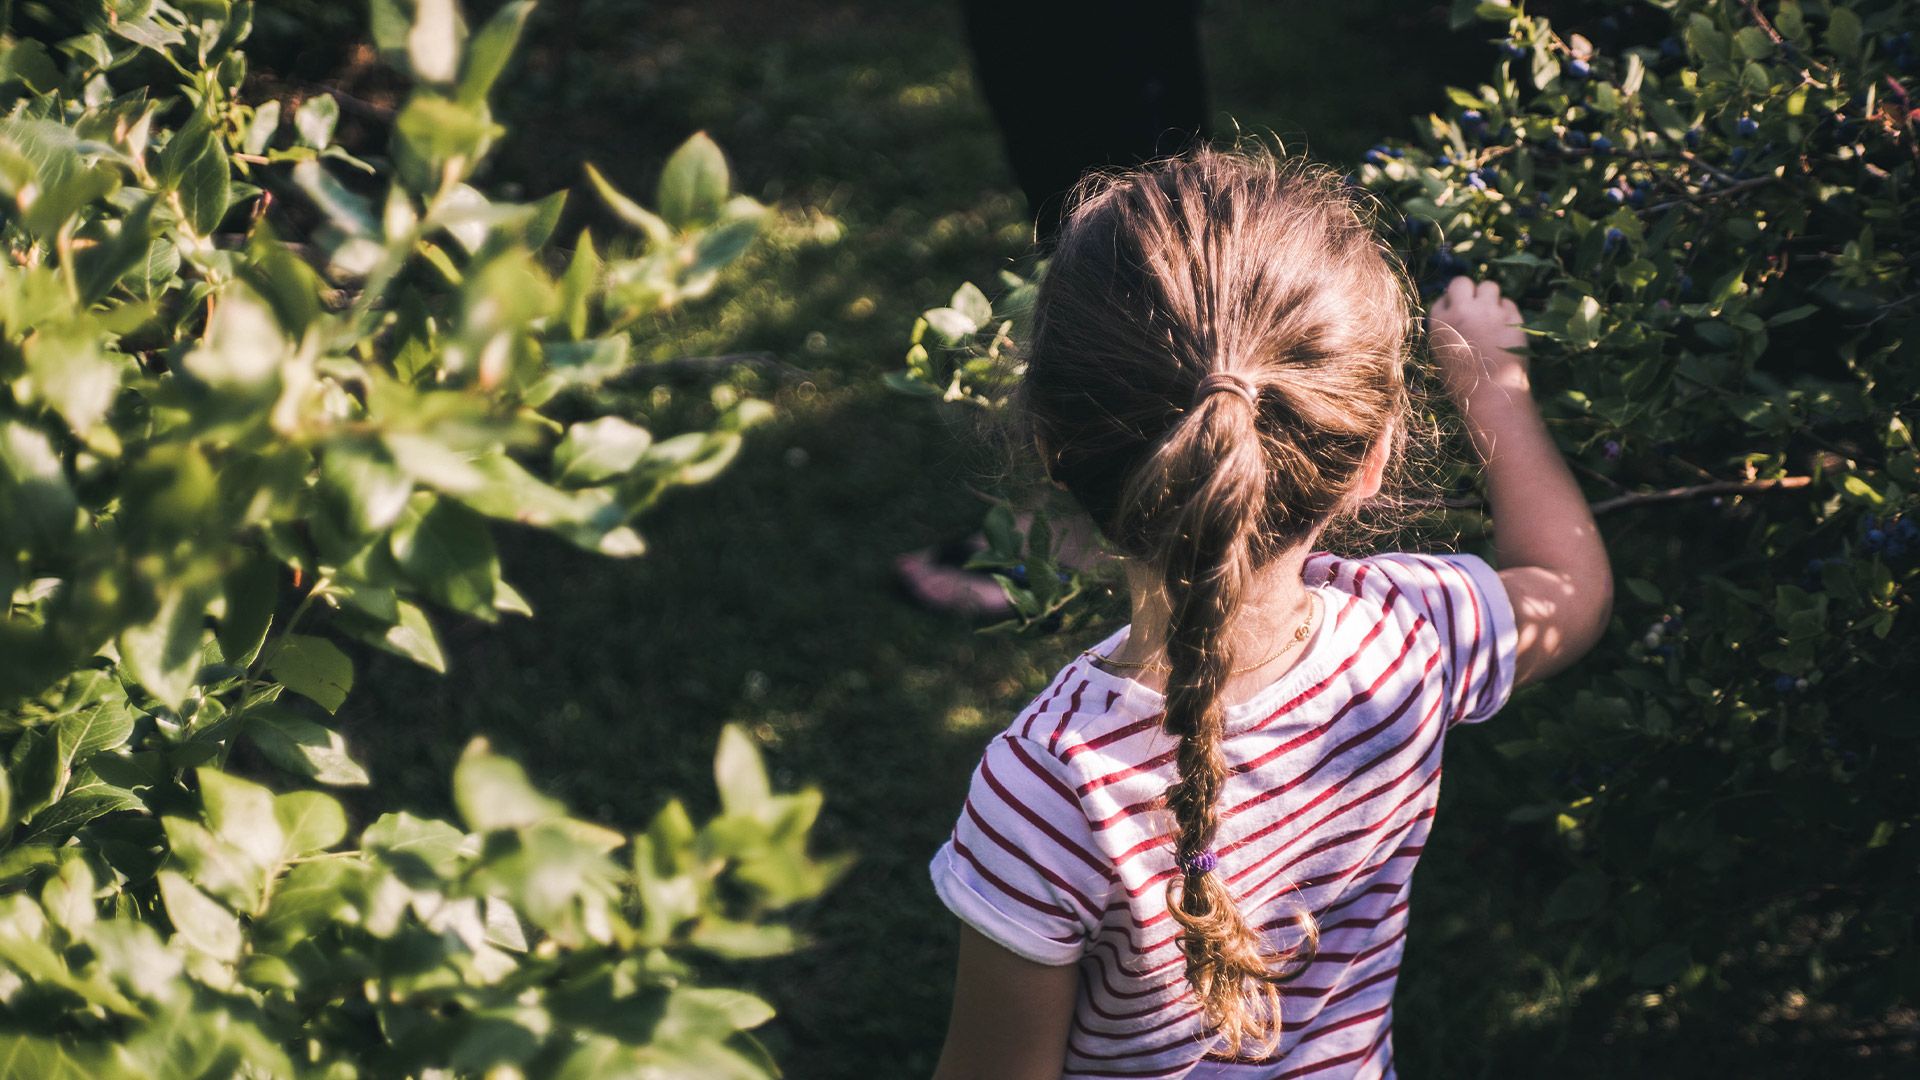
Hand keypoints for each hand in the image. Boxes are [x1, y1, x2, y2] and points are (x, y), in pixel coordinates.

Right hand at [1427, 277, 1526, 399]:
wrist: (1492, 396)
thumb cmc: (1464, 384)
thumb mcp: (1443, 355)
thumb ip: (1448, 331)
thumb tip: (1456, 316)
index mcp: (1440, 323)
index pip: (1442, 299)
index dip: (1451, 306)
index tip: (1459, 317)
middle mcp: (1462, 311)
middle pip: (1462, 282)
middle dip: (1468, 291)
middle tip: (1475, 307)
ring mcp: (1488, 312)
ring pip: (1490, 286)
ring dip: (1490, 297)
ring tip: (1493, 315)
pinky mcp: (1511, 317)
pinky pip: (1509, 303)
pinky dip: (1507, 312)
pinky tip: (1506, 329)